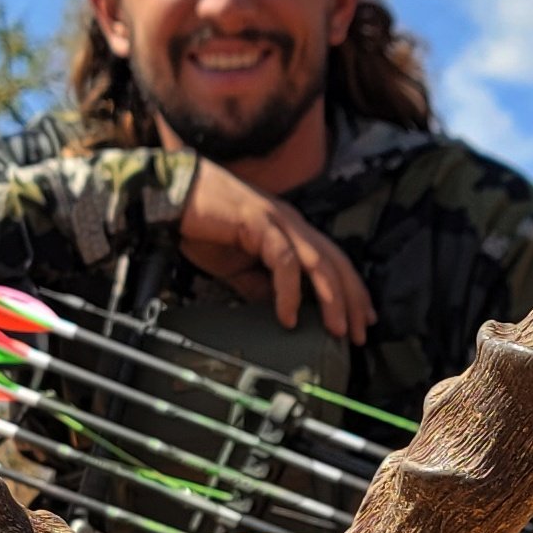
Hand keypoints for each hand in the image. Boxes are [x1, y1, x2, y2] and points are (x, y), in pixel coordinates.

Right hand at [180, 162, 375, 344]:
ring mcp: (278, 220)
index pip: (332, 260)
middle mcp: (291, 222)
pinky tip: (288, 316)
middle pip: (336, 261)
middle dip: (353, 298)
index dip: (350, 290)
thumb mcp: (238, 267)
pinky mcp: (259, 222)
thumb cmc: (203, 228)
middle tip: (360, 333)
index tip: (360, 320)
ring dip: (332, 298)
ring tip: (336, 329)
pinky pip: (285, 261)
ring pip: (320, 261)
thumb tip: (280, 313)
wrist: (173, 199)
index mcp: (290, 230)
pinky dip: (290, 291)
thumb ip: (260, 287)